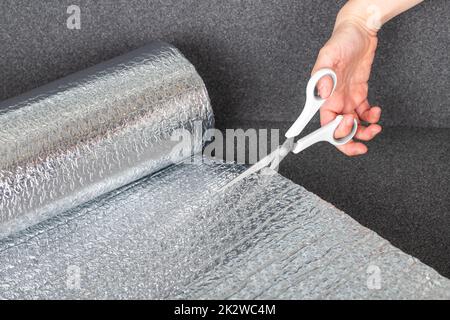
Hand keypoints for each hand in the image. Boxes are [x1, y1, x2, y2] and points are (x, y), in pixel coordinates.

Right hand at [312, 20, 381, 155]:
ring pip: (352, 126)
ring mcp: (347, 99)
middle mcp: (334, 101)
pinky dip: (370, 118)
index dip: (332, 135)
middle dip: (349, 141)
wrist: (359, 31)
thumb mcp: (328, 55)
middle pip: (338, 130)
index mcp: (324, 97)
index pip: (324, 124)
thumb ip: (323, 75)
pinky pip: (363, 114)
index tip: (343, 135)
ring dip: (363, 132)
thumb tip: (323, 92)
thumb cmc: (340, 41)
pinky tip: (375, 112)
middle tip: (362, 145)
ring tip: (374, 127)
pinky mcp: (359, 94)